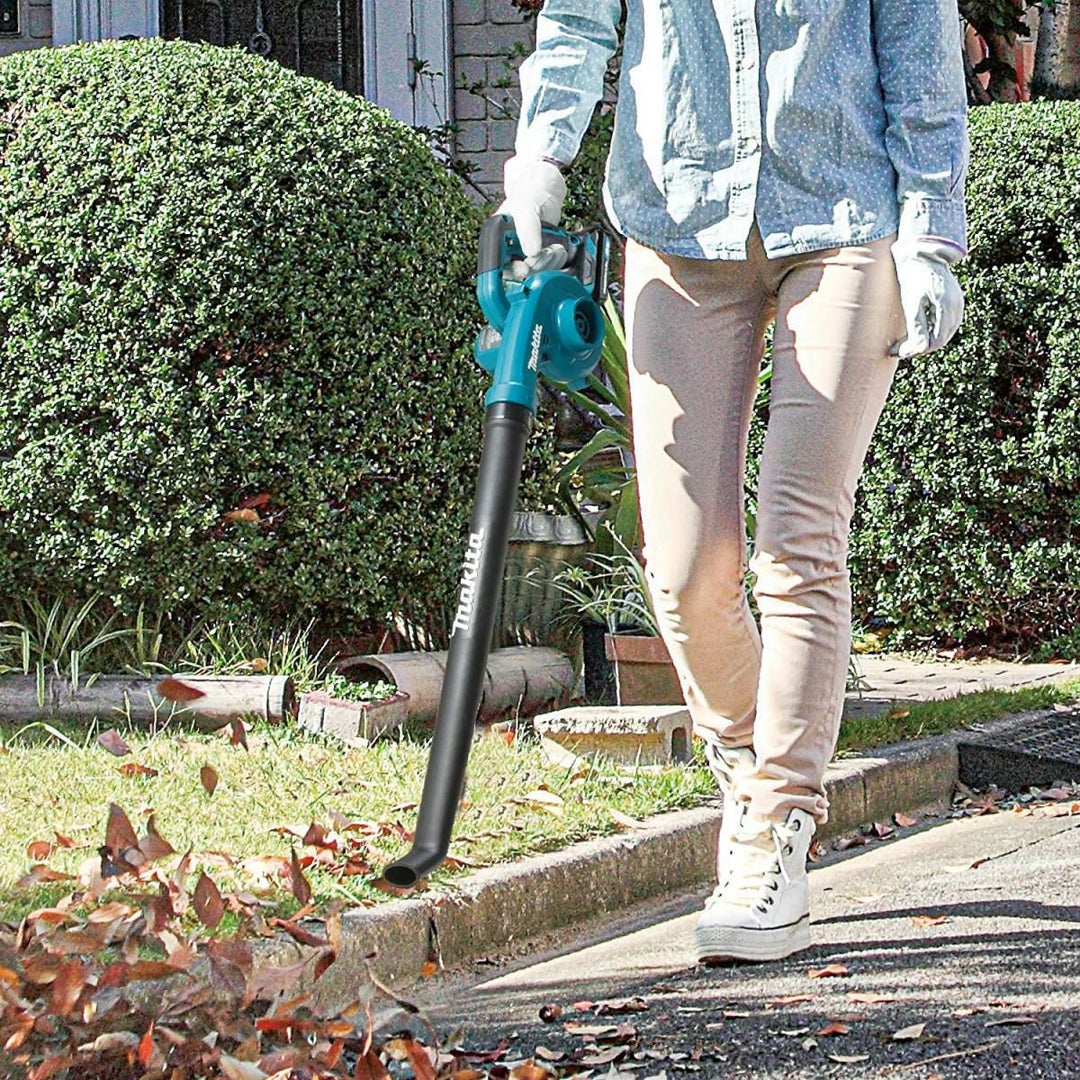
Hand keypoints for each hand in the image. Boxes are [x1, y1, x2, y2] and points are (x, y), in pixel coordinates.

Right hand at [498, 155, 567, 275]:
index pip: (499, 266)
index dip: (512, 271)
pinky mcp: (539, 255)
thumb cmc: (530, 192)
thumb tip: (531, 253)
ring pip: (534, 273)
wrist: (547, 189)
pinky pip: (546, 268)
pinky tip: (558, 251)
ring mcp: (525, 253)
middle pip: (518, 273)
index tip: (525, 268)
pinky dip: (555, 263)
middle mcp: (509, 249)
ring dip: (548, 265)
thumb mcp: (525, 208)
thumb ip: (527, 230)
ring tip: (555, 249)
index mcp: (497, 238)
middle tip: (546, 253)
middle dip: (535, 266)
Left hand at [890, 241, 964, 358]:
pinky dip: (932, 330)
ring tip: (904, 341)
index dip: (917, 350)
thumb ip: (916, 326)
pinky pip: (946, 323)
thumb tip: (918, 350)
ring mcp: (958, 303)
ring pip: (944, 332)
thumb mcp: (911, 302)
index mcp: (947, 307)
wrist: (922, 253)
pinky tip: (917, 330)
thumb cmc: (913, 276)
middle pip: (941, 339)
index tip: (897, 352)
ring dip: (926, 340)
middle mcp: (957, 306)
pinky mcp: (955, 300)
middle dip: (920, 347)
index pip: (936, 341)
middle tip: (898, 349)